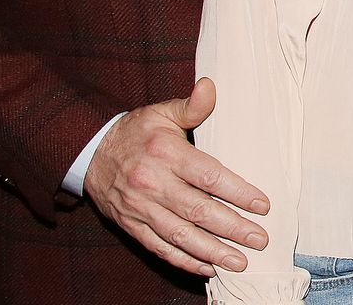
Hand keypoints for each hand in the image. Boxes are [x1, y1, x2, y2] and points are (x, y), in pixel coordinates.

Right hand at [84, 78, 270, 276]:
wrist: (89, 153)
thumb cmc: (136, 132)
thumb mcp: (161, 112)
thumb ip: (191, 106)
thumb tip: (211, 86)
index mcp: (165, 154)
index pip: (208, 177)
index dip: (238, 193)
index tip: (263, 205)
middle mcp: (152, 184)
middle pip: (198, 211)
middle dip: (232, 228)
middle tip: (260, 239)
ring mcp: (140, 208)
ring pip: (180, 235)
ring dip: (212, 251)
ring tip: (240, 261)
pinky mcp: (131, 225)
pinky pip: (159, 248)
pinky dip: (184, 260)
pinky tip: (208, 268)